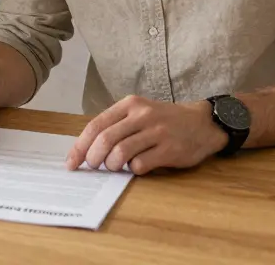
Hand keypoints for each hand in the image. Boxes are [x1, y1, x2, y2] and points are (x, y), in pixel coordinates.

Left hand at [66, 96, 227, 175]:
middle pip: (105, 140)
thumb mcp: (139, 113)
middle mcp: (142, 115)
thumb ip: (117, 126)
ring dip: (112, 166)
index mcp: (130, 104)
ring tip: (116, 167)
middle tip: (93, 167)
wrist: (202, 123)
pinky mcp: (170, 149)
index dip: (80, 146)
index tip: (71, 162)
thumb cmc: (165, 120)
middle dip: (93, 159)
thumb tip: (87, 149)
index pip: (96, 125)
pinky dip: (134, 170)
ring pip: (121, 154)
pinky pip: (141, 165)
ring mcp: (157, 132)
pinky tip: (139, 166)